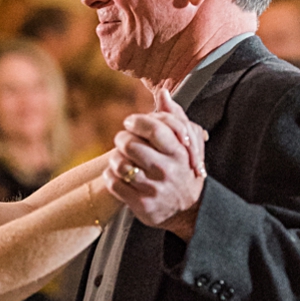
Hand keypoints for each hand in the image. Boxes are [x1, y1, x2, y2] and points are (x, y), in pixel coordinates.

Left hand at [107, 88, 208, 237]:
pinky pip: (113, 183)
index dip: (137, 121)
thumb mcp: (187, 143)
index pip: (155, 128)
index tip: (130, 122)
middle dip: (122, 139)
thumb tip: (163, 92)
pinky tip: (117, 174)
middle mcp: (167, 170)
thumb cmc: (183, 168)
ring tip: (121, 158)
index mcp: (179, 152)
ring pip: (119, 164)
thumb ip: (174, 117)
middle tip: (123, 140)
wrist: (189, 208)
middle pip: (131, 145)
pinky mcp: (141, 204)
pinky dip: (110, 175)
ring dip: (115, 157)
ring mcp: (153, 188)